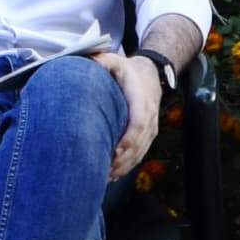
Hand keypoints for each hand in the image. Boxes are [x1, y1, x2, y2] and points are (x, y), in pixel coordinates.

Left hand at [100, 51, 166, 181]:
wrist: (151, 74)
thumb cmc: (127, 69)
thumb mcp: (115, 60)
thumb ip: (102, 61)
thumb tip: (88, 62)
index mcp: (141, 100)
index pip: (138, 124)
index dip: (128, 140)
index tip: (114, 153)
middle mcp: (150, 116)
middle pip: (139, 144)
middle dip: (122, 161)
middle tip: (103, 173)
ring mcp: (151, 128)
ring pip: (140, 152)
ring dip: (123, 167)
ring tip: (104, 179)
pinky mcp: (149, 135)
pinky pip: (140, 154)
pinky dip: (127, 167)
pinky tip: (112, 177)